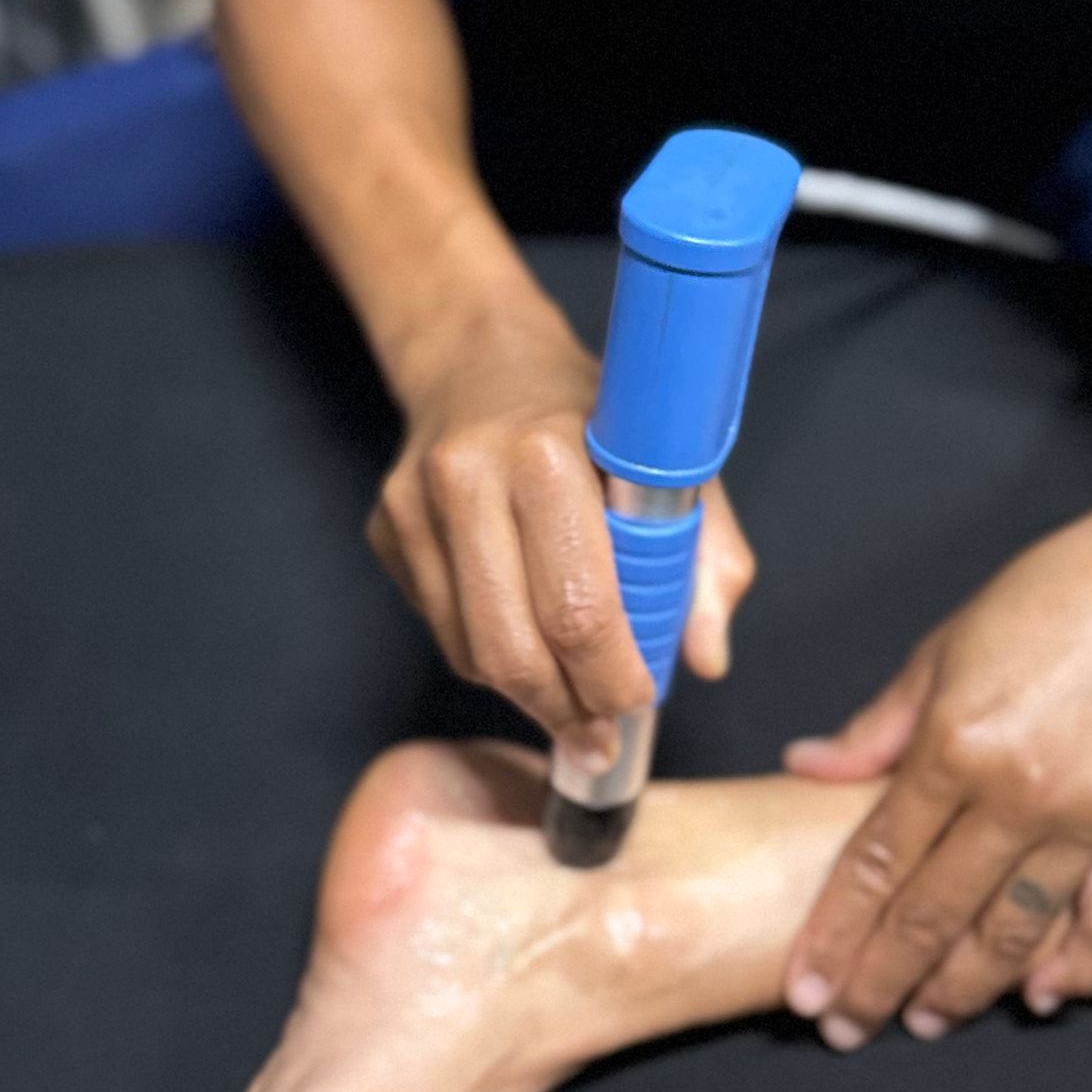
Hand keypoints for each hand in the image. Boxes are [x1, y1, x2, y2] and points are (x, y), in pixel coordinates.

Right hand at [369, 305, 755, 750]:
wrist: (480, 357)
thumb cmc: (593, 418)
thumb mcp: (672, 463)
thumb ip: (706, 558)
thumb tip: (705, 656)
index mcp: (547, 453)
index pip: (577, 606)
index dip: (612, 677)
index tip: (641, 701)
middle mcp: (467, 477)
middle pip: (512, 648)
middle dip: (567, 709)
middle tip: (602, 735)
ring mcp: (412, 507)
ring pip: (470, 653)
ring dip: (529, 697)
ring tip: (573, 703)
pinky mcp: (384, 532)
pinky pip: (443, 631)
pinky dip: (491, 660)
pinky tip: (527, 645)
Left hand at [781, 499, 1091, 1043]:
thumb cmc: (1040, 604)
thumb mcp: (939, 653)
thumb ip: (875, 729)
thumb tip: (804, 769)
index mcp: (955, 745)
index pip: (878, 864)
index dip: (836, 934)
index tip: (806, 988)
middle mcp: (1020, 791)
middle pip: (934, 913)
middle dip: (881, 982)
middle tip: (844, 1029)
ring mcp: (1090, 815)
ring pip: (1014, 931)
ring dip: (964, 989)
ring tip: (926, 1022)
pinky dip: (1076, 966)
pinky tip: (1040, 999)